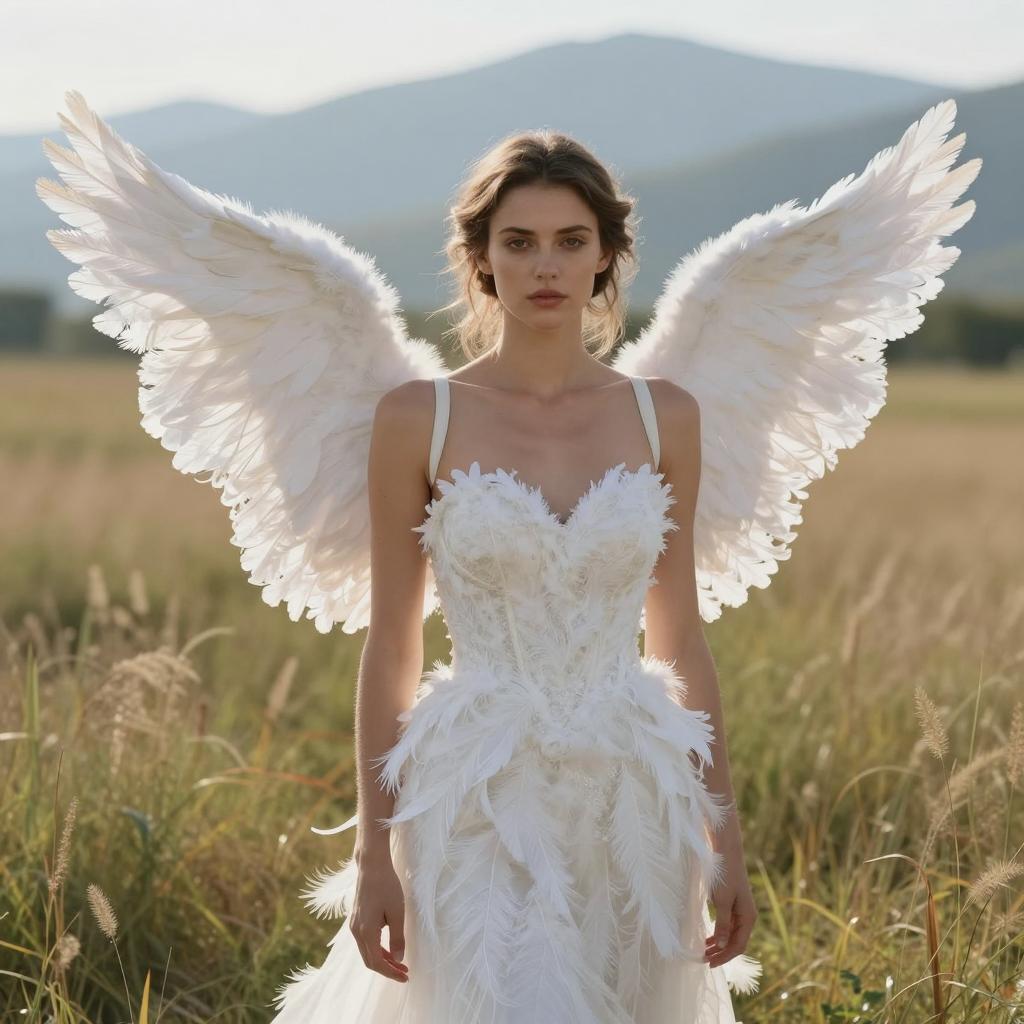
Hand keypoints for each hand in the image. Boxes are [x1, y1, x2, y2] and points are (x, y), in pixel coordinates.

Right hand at [348, 853, 408, 982]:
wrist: (372, 865)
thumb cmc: (387, 886)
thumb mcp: (397, 912)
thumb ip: (397, 937)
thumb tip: (398, 959)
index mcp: (366, 932)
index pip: (377, 963)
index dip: (391, 972)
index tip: (406, 976)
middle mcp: (356, 931)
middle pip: (370, 960)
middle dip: (387, 968)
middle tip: (404, 971)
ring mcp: (354, 925)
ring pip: (367, 951)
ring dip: (382, 959)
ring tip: (399, 961)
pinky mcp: (356, 918)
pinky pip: (365, 941)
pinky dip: (377, 948)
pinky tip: (389, 946)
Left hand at [704, 838, 757, 968]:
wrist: (726, 851)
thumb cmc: (725, 875)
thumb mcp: (722, 901)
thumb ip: (722, 924)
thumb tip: (722, 946)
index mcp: (748, 917)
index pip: (738, 945)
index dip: (724, 956)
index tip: (709, 963)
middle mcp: (747, 916)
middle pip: (735, 941)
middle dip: (721, 952)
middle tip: (703, 959)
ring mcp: (740, 910)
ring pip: (730, 934)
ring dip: (718, 944)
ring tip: (704, 951)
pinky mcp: (732, 903)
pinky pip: (727, 924)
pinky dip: (718, 932)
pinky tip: (708, 936)